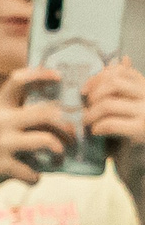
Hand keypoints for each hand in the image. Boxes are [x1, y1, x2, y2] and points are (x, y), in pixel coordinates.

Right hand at [0, 67, 75, 198]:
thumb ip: (13, 115)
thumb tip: (54, 113)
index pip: (18, 80)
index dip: (41, 74)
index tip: (59, 77)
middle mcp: (0, 122)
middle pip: (46, 113)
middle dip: (66, 126)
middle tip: (72, 135)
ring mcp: (1, 144)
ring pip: (46, 140)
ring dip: (59, 149)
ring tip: (60, 155)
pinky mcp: (2, 167)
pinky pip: (32, 171)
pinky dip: (36, 178)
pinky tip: (33, 179)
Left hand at [88, 59, 144, 178]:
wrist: (141, 165)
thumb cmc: (129, 135)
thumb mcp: (126, 107)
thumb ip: (122, 88)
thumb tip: (122, 59)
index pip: (120, 71)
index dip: (98, 78)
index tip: (84, 92)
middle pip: (112, 83)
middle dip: (92, 95)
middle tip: (85, 109)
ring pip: (107, 103)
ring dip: (90, 114)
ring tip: (87, 123)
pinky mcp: (140, 131)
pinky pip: (109, 123)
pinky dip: (96, 127)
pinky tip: (95, 132)